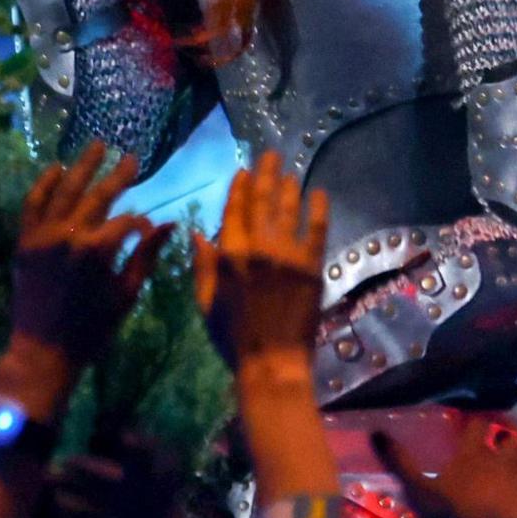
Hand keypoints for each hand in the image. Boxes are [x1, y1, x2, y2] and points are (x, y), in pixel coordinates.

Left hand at [0, 142, 169, 409]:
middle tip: (132, 158)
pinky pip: (32, 204)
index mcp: (99, 250)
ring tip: (97, 145)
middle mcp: (70, 234)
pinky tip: (55, 167)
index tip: (147, 227)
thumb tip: (168, 224)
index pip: (127, 220)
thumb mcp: (126, 294)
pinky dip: (43, 184)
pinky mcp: (25, 242)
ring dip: (82, 166)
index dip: (141, 222)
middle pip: (99, 195)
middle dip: (118, 175)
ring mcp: (44, 235)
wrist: (43, 351)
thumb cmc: (92, 329)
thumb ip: (145, 255)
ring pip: (65, 190)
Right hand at [192, 150, 329, 374]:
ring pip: (288, 210)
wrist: (271, 362)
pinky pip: (316, 230)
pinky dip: (318, 209)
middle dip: (266, 174)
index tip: (244, 170)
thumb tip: (197, 233)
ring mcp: (287, 256)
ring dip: (289, 186)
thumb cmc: (233, 336)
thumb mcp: (207, 301)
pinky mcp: (311, 267)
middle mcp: (258, 248)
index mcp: (230, 255)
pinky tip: (319, 193)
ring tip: (290, 170)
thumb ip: (203, 265)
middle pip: (262, 201)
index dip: (239, 187)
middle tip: (271, 155)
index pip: (234, 210)